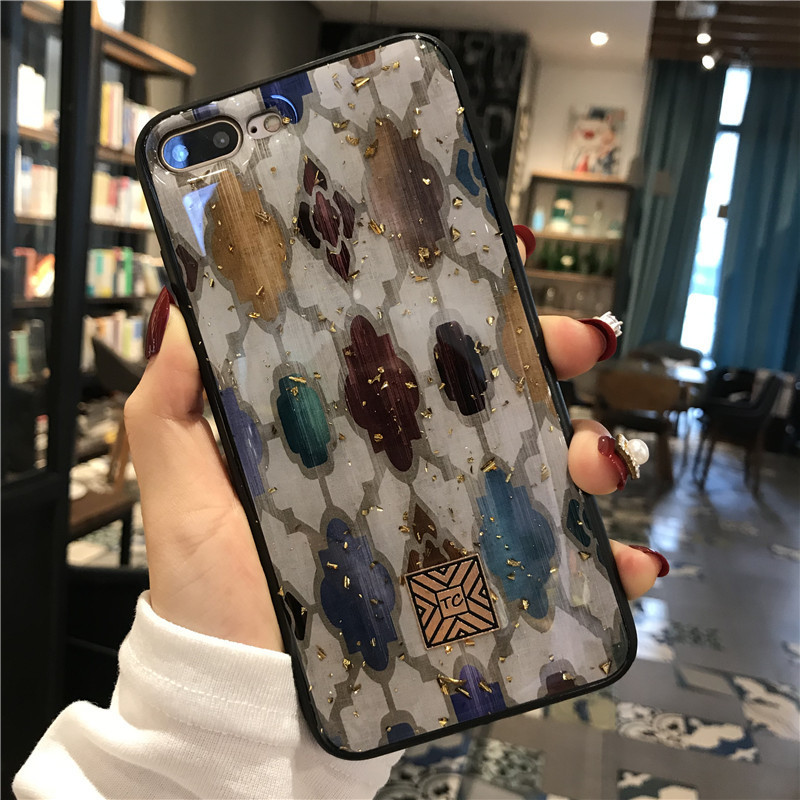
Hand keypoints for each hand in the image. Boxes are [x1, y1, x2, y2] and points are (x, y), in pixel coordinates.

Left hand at [125, 230, 666, 649]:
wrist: (242, 701)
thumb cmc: (210, 594)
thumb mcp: (181, 489)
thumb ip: (172, 404)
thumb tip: (182, 306)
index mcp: (351, 429)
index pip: (415, 349)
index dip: (464, 303)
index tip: (508, 260)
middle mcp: (407, 467)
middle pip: (491, 396)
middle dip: (548, 357)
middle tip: (579, 341)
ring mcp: (445, 526)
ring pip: (537, 469)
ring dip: (589, 451)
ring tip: (598, 460)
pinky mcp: (470, 591)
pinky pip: (549, 569)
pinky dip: (600, 562)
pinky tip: (629, 564)